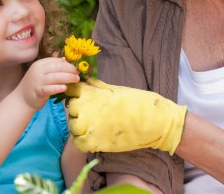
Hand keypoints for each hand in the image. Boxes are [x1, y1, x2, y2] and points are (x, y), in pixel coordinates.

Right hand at [17, 58, 80, 108]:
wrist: (22, 98)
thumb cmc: (35, 85)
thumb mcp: (42, 73)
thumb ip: (52, 68)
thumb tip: (66, 62)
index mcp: (40, 64)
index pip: (56, 61)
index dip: (68, 64)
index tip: (75, 69)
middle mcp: (38, 71)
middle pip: (57, 68)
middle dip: (70, 70)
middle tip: (78, 75)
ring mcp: (37, 81)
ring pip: (55, 77)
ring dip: (68, 78)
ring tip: (76, 80)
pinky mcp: (38, 92)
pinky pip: (48, 89)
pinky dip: (57, 88)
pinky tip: (65, 88)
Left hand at [65, 78, 186, 153]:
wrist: (152, 121)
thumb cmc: (137, 102)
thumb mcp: (114, 89)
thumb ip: (97, 87)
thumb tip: (85, 81)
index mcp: (91, 93)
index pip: (70, 91)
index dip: (75, 94)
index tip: (82, 98)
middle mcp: (86, 108)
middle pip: (71, 110)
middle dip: (78, 111)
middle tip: (91, 114)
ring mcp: (89, 126)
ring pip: (73, 126)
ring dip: (80, 127)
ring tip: (92, 126)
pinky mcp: (94, 143)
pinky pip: (78, 143)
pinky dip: (82, 141)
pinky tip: (92, 138)